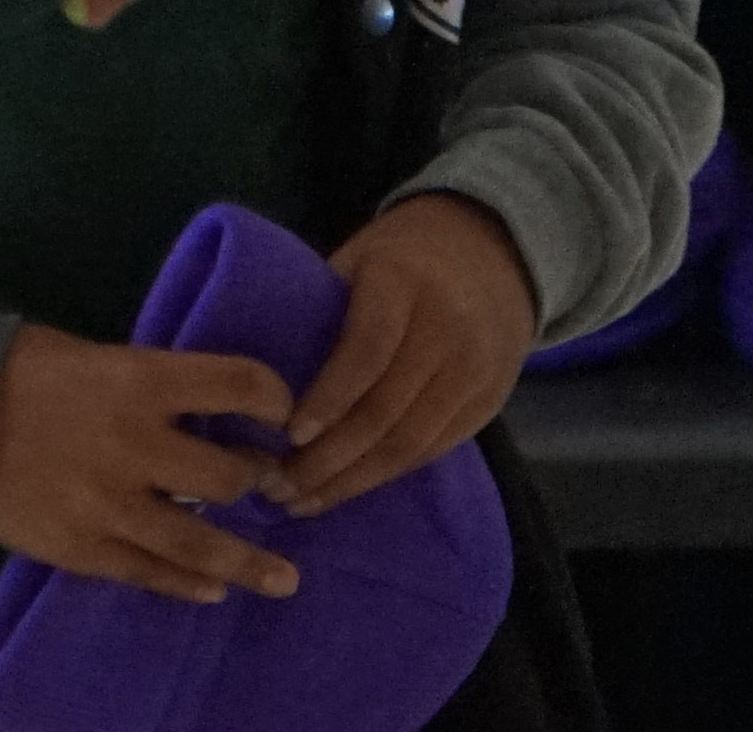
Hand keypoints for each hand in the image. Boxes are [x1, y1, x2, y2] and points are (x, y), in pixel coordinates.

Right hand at [0, 326, 304, 603]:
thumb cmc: (15, 371)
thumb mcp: (93, 355)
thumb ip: (147, 383)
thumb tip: (196, 409)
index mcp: (142, 380)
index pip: (239, 383)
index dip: (273, 399)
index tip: (282, 414)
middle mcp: (137, 444)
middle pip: (226, 474)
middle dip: (256, 480)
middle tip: (267, 483)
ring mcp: (109, 504)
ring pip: (198, 542)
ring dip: (247, 562)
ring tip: (284, 578)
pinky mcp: (80, 547)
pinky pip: (146, 573)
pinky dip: (185, 584)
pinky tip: (213, 591)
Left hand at [272, 196, 533, 516]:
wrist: (494, 251)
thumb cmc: (401, 257)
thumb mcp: (358, 259)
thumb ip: (319, 308)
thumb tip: (257, 378)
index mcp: (405, 281)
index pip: (368, 349)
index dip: (329, 397)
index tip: (289, 435)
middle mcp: (448, 326)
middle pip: (386, 409)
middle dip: (328, 459)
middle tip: (276, 486)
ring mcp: (475, 368)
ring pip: (410, 442)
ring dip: (351, 481)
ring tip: (301, 501)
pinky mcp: (488, 401)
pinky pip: (432, 450)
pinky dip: (384, 475)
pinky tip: (346, 488)